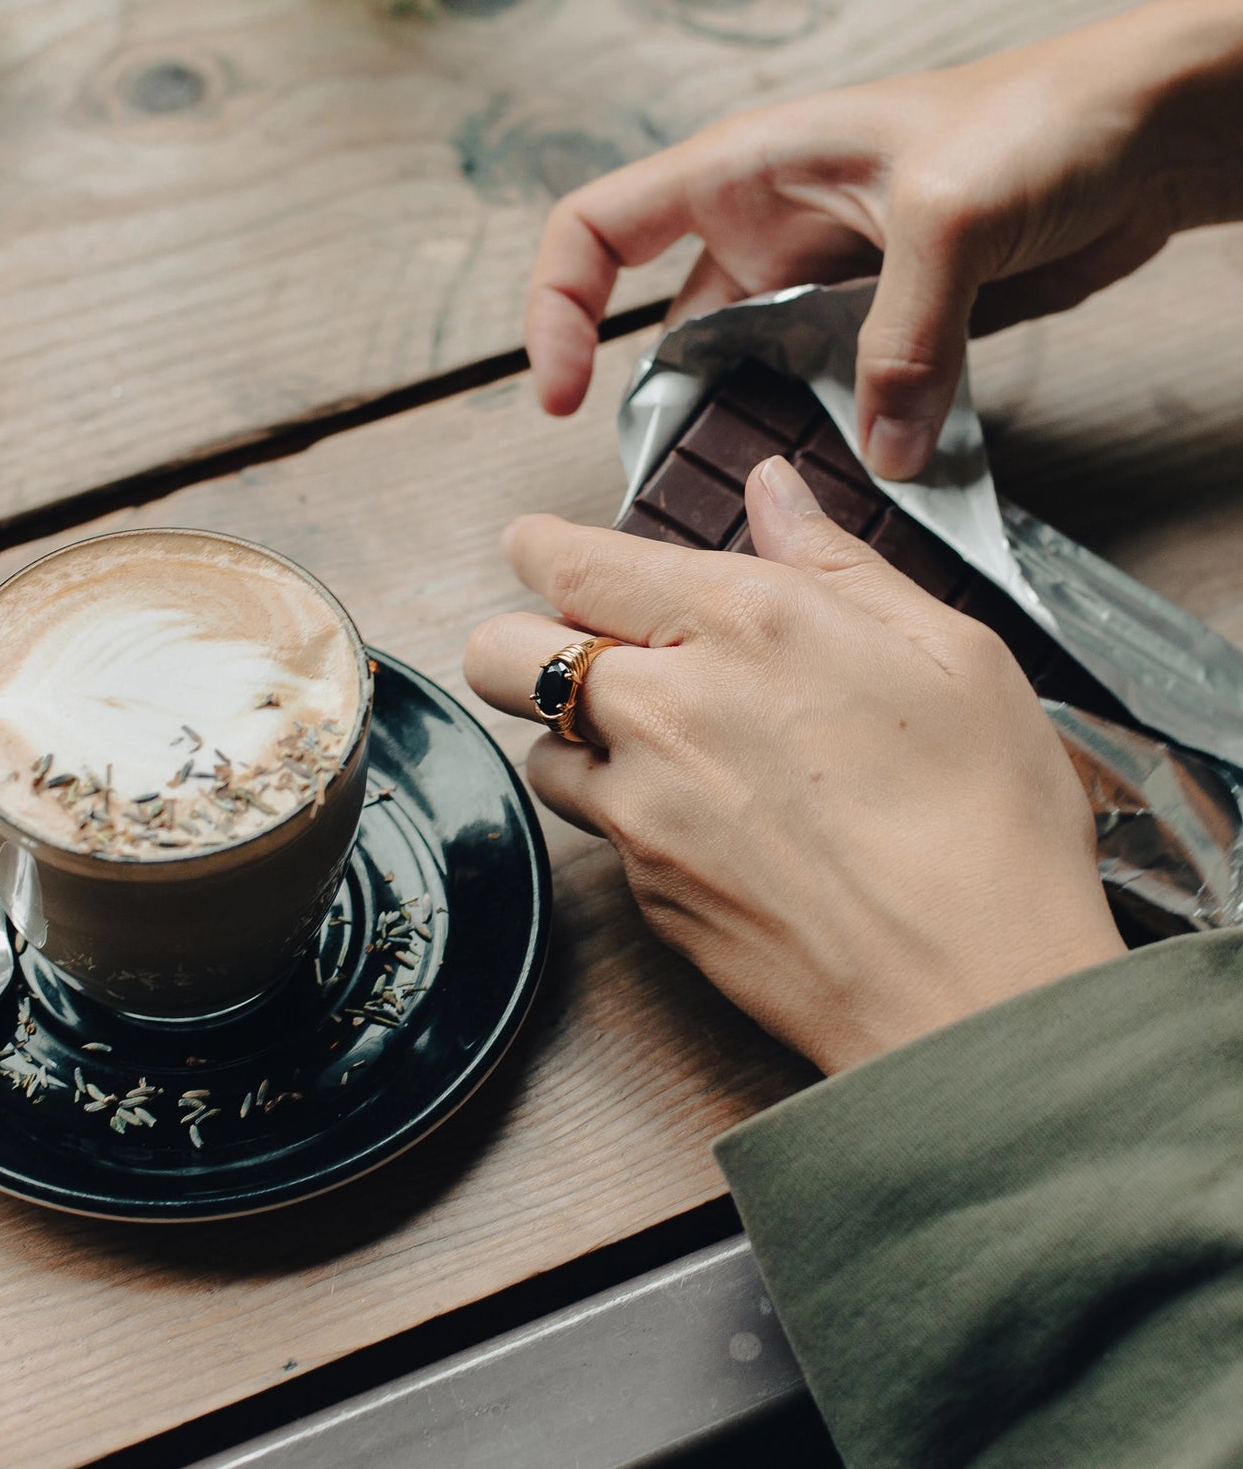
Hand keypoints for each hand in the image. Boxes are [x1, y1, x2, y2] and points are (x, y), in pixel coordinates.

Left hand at [465, 459, 1123, 1072]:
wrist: (979, 993)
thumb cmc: (986, 822)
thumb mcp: (950, 652)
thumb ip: (838, 562)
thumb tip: (774, 493)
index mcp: (744, 623)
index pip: (573, 562)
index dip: (540, 546)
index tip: (539, 547)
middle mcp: (666, 709)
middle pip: (500, 654)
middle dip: (521, 638)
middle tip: (587, 645)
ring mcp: (642, 811)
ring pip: (537, 749)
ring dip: (575, 734)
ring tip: (666, 743)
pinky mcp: (646, 894)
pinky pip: (598, 833)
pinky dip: (626, 814)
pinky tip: (712, 821)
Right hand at [526, 0, 1242, 478]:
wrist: (1145, 131)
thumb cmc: (1044, 114)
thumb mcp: (953, 213)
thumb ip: (902, 336)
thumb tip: (879, 451)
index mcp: (745, 170)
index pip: (597, 231)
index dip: (556, 310)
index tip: (559, 395)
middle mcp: (769, 228)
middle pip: (666, 325)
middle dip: (660, 403)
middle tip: (671, 483)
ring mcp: (823, 281)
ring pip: (749, 369)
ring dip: (752, 428)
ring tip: (757, 495)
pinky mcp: (882, 323)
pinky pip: (825, 390)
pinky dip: (828, 435)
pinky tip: (850, 474)